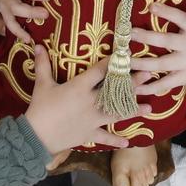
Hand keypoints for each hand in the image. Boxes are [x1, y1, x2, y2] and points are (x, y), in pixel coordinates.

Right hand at [23, 53, 143, 151]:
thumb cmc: (39, 108)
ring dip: (134, 110)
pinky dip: (116, 140)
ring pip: (117, 113)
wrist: (36, 136)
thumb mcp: (41, 84)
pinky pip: (105, 137)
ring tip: (150, 107)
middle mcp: (91, 102)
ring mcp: (93, 119)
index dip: (113, 62)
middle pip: (115, 91)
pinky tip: (128, 141)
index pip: (100, 71)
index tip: (127, 54)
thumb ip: (42, 64)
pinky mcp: (90, 134)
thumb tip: (37, 44)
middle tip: (148, 75)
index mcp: (80, 87)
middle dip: (133, 83)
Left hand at [132, 0, 185, 94]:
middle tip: (128, 33)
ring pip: (161, 64)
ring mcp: (185, 64)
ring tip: (124, 59)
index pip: (180, 18)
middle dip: (146, 37)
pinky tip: (135, 87)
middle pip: (165, 41)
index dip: (166, 12)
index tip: (150, 6)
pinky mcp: (182, 78)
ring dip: (141, 63)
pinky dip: (150, 87)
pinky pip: (165, 83)